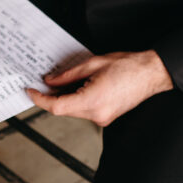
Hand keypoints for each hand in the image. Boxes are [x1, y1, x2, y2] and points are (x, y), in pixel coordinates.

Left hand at [27, 50, 173, 126]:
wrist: (151, 74)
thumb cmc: (128, 66)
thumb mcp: (93, 63)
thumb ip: (68, 75)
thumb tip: (50, 81)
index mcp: (92, 100)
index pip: (57, 107)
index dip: (40, 100)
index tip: (31, 91)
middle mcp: (97, 114)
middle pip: (64, 110)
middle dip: (51, 97)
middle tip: (42, 83)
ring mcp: (103, 118)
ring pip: (73, 111)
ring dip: (64, 99)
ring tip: (61, 83)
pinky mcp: (107, 117)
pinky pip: (84, 111)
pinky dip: (76, 101)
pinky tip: (76, 88)